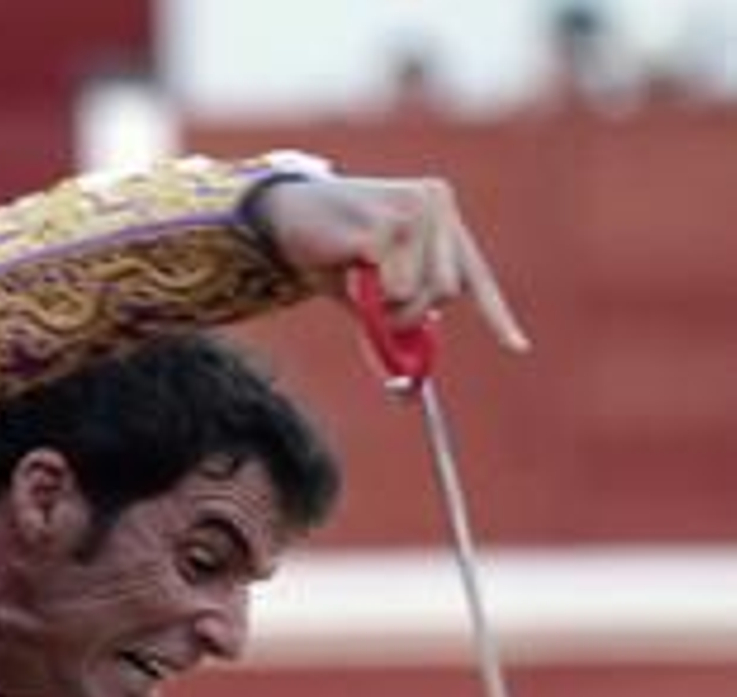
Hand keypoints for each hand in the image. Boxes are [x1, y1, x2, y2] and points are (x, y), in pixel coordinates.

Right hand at [257, 175, 528, 351]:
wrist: (282, 218)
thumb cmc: (328, 253)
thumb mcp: (369, 296)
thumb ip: (395, 328)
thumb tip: (407, 389)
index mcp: (441, 218)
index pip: (474, 276)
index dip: (496, 315)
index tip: (517, 347)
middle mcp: (436, 205)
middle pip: (447, 292)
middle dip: (410, 314)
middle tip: (375, 302)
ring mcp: (415, 209)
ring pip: (422, 294)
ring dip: (387, 306)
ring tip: (360, 279)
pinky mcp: (389, 221)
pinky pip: (395, 287)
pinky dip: (370, 294)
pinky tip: (349, 266)